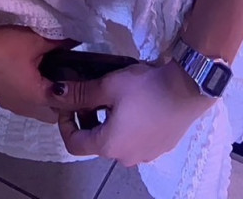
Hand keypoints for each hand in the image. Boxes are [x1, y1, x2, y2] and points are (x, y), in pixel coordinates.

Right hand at [0, 16, 77, 123]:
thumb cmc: (3, 47)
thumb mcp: (35, 41)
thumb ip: (60, 43)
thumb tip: (78, 41)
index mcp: (38, 98)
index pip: (69, 106)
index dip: (81, 93)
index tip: (89, 77)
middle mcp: (26, 108)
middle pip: (53, 112)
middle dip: (64, 98)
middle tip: (70, 73)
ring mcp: (11, 105)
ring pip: (38, 107)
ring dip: (47, 94)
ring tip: (53, 69)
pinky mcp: (1, 97)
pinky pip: (25, 100)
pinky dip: (34, 90)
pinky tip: (32, 69)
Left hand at [50, 61, 216, 165]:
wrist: (188, 89)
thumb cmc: (145, 89)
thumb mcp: (109, 85)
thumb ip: (80, 93)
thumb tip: (55, 93)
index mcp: (108, 146)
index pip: (74, 144)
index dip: (64, 123)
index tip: (66, 102)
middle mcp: (125, 158)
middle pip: (95, 141)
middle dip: (88, 118)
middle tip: (90, 93)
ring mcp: (145, 155)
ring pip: (116, 140)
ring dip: (108, 121)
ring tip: (114, 95)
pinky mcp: (160, 147)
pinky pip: (136, 138)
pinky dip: (128, 124)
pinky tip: (136, 103)